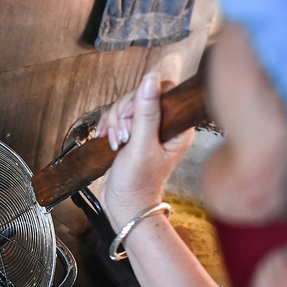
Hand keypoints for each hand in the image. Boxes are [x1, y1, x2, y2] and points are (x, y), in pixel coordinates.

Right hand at [95, 71, 195, 228]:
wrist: (124, 207)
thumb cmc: (138, 184)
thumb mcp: (142, 146)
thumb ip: (147, 113)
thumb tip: (150, 79)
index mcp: (177, 128)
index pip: (162, 90)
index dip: (142, 99)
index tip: (132, 118)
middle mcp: (164, 126)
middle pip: (141, 96)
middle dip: (124, 113)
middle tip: (123, 135)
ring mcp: (147, 130)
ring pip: (127, 106)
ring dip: (115, 121)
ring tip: (116, 141)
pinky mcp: (132, 134)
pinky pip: (118, 116)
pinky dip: (109, 125)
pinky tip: (109, 139)